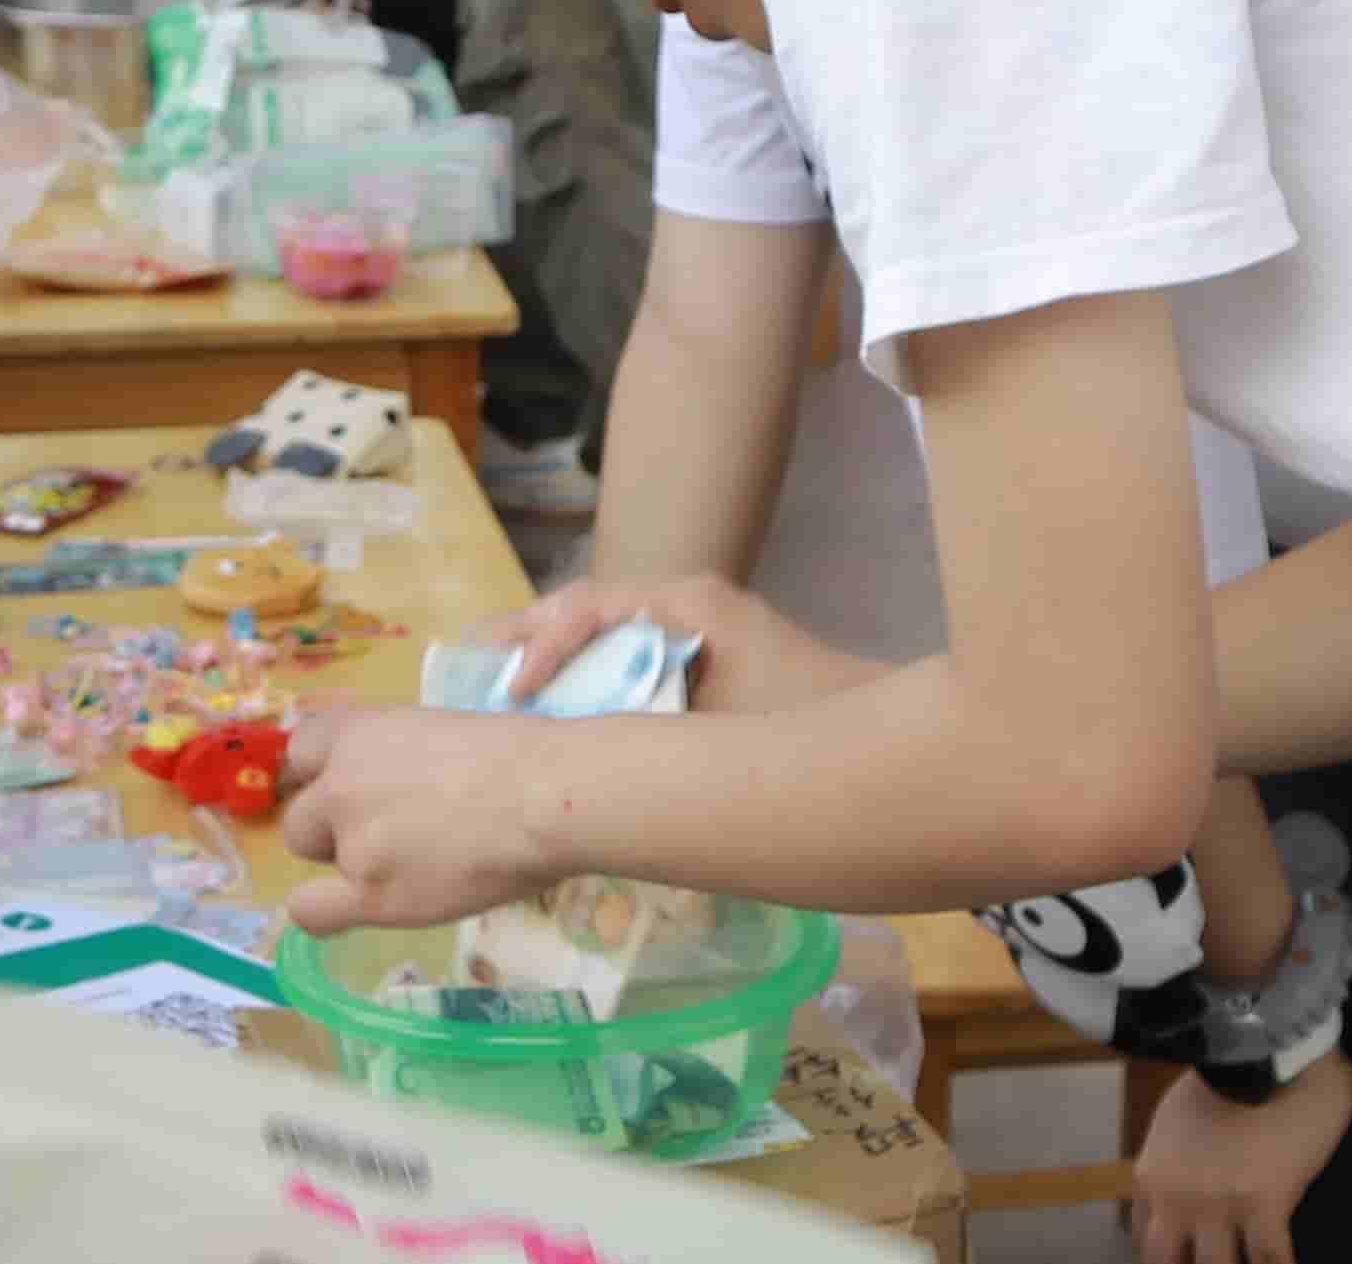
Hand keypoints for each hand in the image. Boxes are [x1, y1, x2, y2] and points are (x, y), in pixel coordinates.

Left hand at [279, 707, 565, 935]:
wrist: (544, 796)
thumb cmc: (517, 755)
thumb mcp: (438, 729)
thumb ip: (397, 757)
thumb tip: (396, 786)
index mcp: (357, 731)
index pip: (302, 753)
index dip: (323, 777)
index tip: (353, 793)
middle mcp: (339, 783)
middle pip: (302, 817)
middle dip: (334, 828)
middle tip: (391, 835)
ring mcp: (351, 841)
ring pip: (316, 859)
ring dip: (349, 864)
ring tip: (411, 865)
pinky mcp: (370, 893)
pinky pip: (311, 912)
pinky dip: (325, 912)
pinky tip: (360, 905)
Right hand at [482, 574, 877, 714]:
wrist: (889, 743)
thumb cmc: (805, 726)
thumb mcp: (720, 727)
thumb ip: (646, 726)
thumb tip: (569, 747)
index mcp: (685, 604)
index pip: (588, 605)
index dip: (542, 642)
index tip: (516, 690)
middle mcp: (681, 605)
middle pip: (580, 609)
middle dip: (521, 639)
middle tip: (461, 670)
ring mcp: (686, 632)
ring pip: (593, 633)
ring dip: (542, 658)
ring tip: (483, 689)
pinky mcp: (692, 664)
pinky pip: (617, 659)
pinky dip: (576, 679)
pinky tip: (543, 714)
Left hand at [1132, 1054, 1351, 1263]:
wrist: (1264, 1051)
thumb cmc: (1221, 1079)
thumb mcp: (1172, 1122)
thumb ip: (1171, 1166)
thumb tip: (1179, 1196)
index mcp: (1150, 1177)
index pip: (1145, 1240)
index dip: (1168, 1256)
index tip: (1185, 1256)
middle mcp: (1176, 1198)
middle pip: (1168, 1263)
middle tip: (1215, 1259)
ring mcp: (1219, 1205)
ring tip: (1247, 1261)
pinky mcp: (1265, 1204)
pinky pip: (1272, 1259)